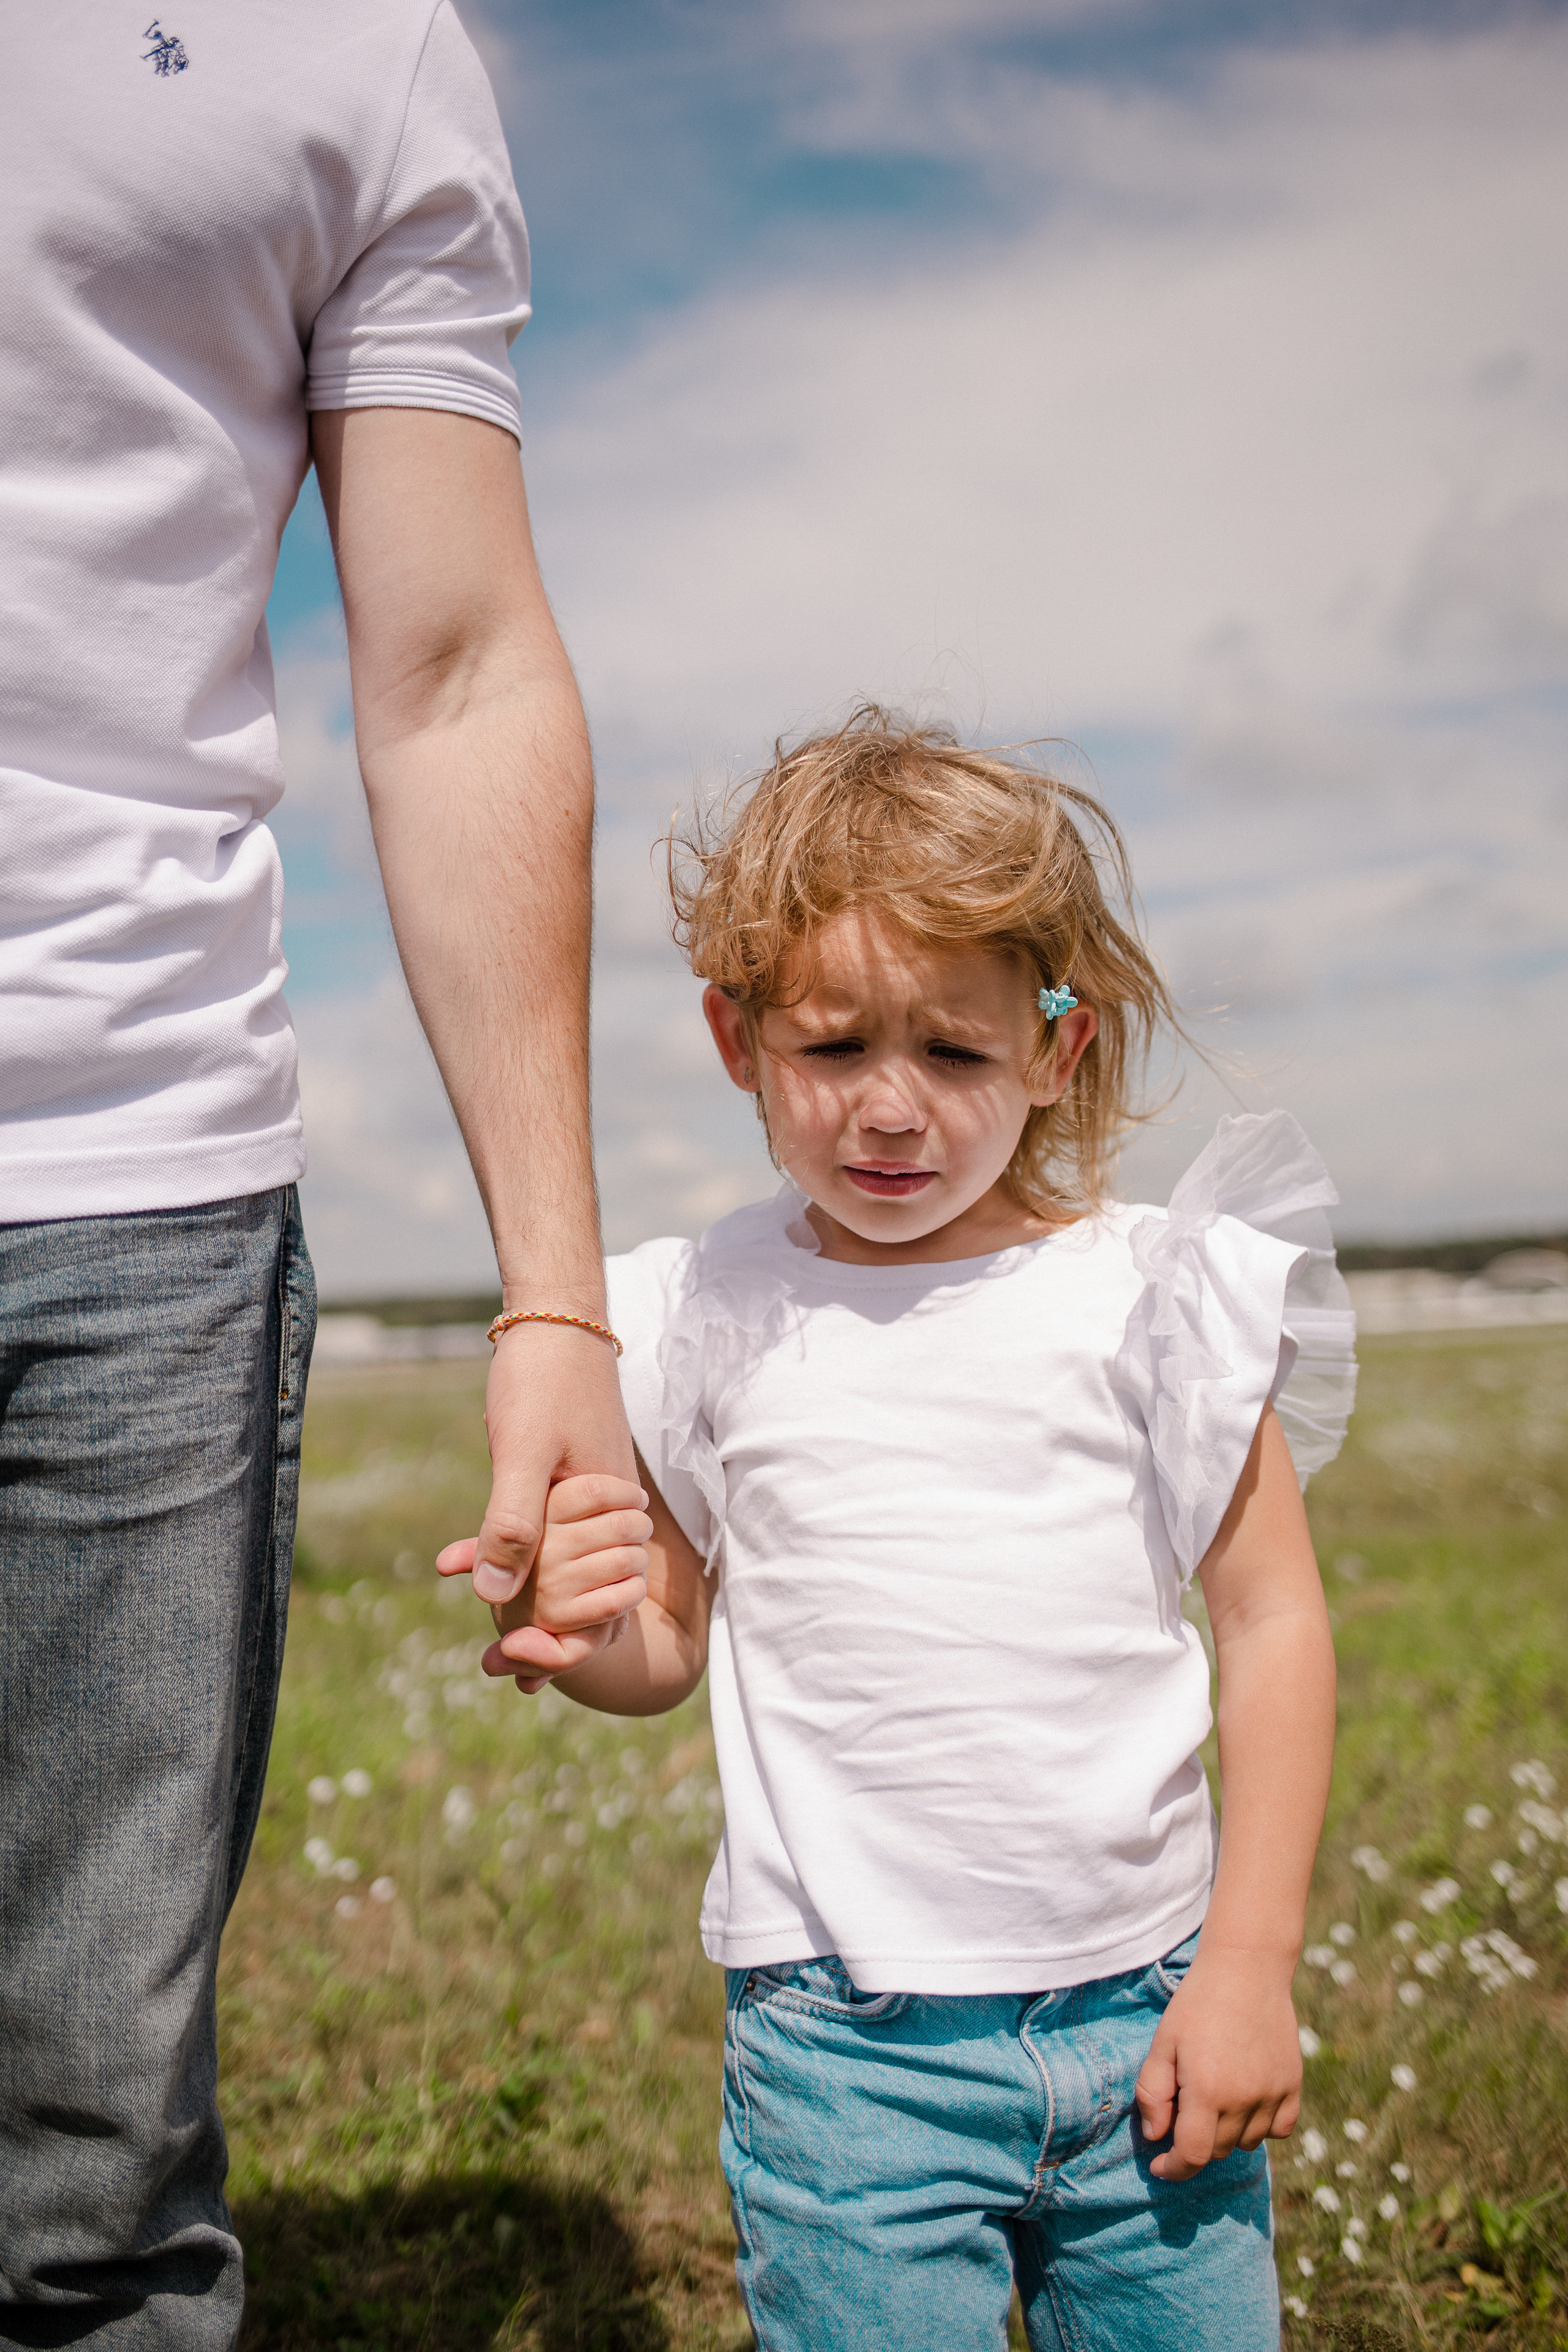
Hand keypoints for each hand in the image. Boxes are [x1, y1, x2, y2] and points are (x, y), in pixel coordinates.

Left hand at [436, 1321, 636, 1664]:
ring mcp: (591, 1500)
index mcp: (612, 1514)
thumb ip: (510, 1522)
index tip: (517, 1667)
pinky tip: (464, 1566)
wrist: (554, 1317)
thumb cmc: (542, 1379)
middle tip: (499, 1668)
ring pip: (566, 1574)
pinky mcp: (569, 1486)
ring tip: (494, 1649)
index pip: (603, 1608)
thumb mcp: (520, 1452)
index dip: (563, 1649)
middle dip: (546, 1641)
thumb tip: (491, 1596)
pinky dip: (513, 1560)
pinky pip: (545, 1538)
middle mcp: (611, 1515)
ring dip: (527, 1607)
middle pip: (589, 1600)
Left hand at [1134, 1947, 1302, 2180]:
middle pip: (1218, 2151)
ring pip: (1247, 2143)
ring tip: (1214, 2097)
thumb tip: (1156, 2137)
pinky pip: (1280, 2129)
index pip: (1192, 2157)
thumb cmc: (1197, 2004)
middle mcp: (1244, 2101)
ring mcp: (1273, 2095)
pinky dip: (1261, 2126)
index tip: (1160, 2166)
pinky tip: (1246, 2101)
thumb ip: (1152, 2093)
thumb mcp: (1163, 2043)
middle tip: (1183, 2111)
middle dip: (1195, 2142)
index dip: (1173, 2169)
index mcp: (1207, 2092)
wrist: (1246, 1969)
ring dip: (1227, 2134)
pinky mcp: (1293, 2085)